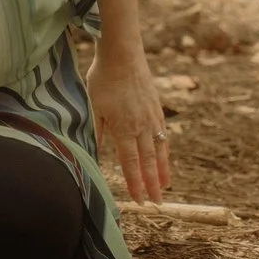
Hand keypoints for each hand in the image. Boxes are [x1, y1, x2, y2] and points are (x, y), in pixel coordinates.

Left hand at [86, 47, 171, 204]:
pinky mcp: (158, 109)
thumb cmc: (103, 78)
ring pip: (159, 151)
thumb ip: (95, 131)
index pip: (130, 163)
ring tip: (164, 187)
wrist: (123, 54)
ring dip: (162, 171)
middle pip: (148, 162)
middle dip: (151, 184)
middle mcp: (141, 127)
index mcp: (123, 129)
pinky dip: (165, 151)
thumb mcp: (92, 106)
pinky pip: (164, 136)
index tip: (139, 201)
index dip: (135, 184)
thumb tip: (92, 153)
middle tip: (156, 203)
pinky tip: (165, 159)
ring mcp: (152, 118)